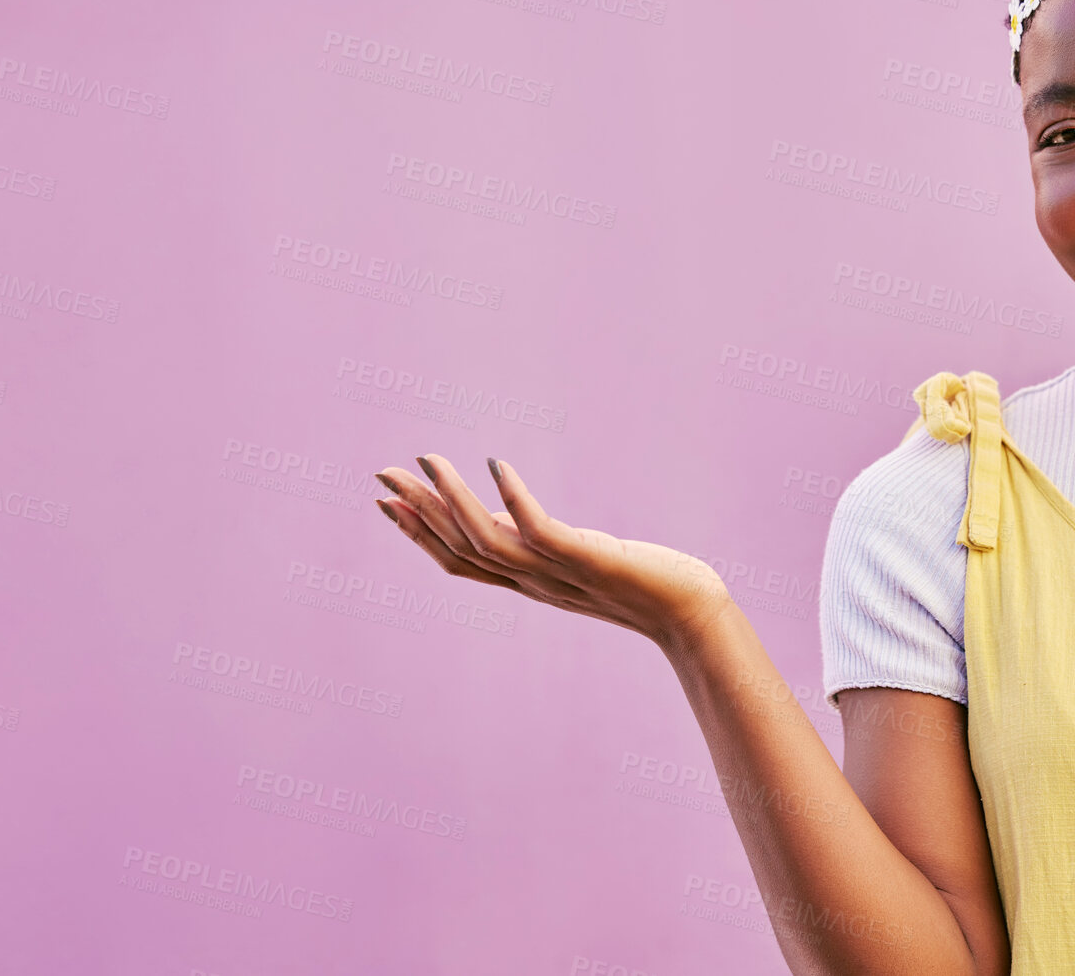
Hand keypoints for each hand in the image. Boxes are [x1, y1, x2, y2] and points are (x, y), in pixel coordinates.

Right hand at [374, 454, 733, 651]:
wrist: (691, 614)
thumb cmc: (646, 585)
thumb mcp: (583, 561)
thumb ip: (548, 546)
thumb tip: (519, 521)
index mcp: (529, 582)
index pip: (460, 560)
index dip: (419, 532)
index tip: (388, 501)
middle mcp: (534, 581)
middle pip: (460, 549)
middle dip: (418, 512)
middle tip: (383, 474)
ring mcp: (557, 572)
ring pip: (487, 541)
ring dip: (453, 500)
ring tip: (430, 460)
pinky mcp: (588, 558)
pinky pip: (541, 530)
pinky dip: (515, 499)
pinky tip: (499, 466)